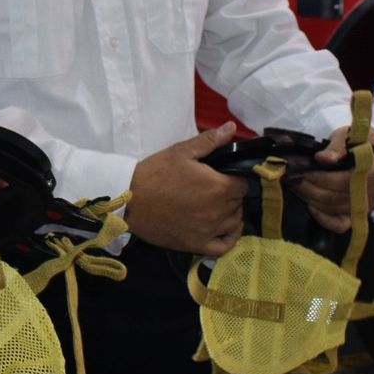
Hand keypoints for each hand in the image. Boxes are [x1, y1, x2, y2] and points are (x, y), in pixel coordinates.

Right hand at [125, 123, 248, 255]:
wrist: (130, 200)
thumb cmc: (155, 173)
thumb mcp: (182, 152)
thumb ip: (210, 141)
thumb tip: (231, 127)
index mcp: (218, 187)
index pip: (244, 184)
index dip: (236, 178)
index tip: (225, 176)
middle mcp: (218, 212)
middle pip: (239, 203)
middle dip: (232, 194)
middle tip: (216, 188)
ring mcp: (208, 231)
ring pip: (234, 222)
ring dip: (231, 212)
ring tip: (218, 205)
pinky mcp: (196, 245)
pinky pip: (224, 246)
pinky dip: (230, 237)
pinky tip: (226, 228)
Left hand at [288, 125, 373, 233]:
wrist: (370, 151)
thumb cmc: (357, 140)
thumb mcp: (348, 135)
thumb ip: (336, 146)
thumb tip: (321, 159)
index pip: (343, 180)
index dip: (319, 177)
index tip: (301, 171)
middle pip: (336, 197)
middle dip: (309, 188)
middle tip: (292, 179)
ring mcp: (367, 205)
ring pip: (334, 209)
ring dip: (311, 199)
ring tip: (295, 186)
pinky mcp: (359, 213)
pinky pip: (341, 224)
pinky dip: (324, 218)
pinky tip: (310, 206)